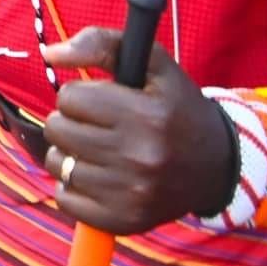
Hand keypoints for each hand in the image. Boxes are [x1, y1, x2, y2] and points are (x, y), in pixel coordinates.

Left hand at [40, 27, 231, 232]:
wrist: (217, 166)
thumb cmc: (175, 107)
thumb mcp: (151, 64)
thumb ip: (101, 44)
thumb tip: (49, 53)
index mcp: (147, 115)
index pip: (70, 97)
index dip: (81, 94)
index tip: (102, 102)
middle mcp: (140, 157)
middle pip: (57, 128)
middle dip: (71, 121)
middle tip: (98, 125)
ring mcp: (131, 193)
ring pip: (57, 163)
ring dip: (69, 152)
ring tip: (98, 149)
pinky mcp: (123, 220)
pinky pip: (64, 198)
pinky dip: (72, 185)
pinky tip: (97, 176)